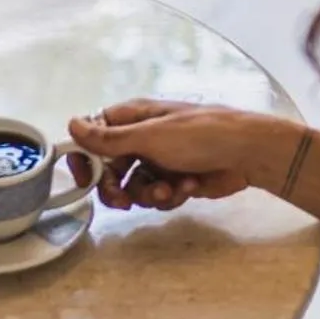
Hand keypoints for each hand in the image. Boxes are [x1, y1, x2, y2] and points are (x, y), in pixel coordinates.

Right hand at [65, 99, 266, 211]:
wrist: (248, 154)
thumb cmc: (200, 135)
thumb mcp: (150, 136)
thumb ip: (109, 138)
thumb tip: (71, 124)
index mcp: (134, 118)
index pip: (94, 134)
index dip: (84, 157)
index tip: (83, 179)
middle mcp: (143, 138)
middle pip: (110, 168)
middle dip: (115, 187)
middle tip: (122, 200)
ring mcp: (160, 160)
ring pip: (134, 186)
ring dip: (148, 193)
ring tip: (168, 189)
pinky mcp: (176, 180)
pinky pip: (157, 195)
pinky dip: (170, 195)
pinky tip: (189, 187)